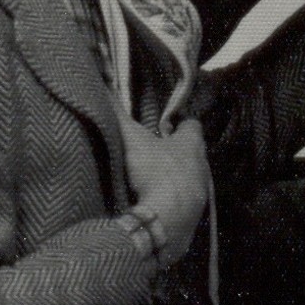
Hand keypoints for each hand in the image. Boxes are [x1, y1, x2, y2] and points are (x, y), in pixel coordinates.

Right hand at [116, 104, 208, 263]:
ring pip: (188, 181)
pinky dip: (169, 203)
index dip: (180, 122)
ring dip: (172, 180)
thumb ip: (116, 112)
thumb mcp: (132, 139)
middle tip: (153, 151)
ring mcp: (199, 195)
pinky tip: (152, 204)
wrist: (165, 222)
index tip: (166, 124)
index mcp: (192, 144)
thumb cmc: (155, 173)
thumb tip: (102, 82)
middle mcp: (202, 168)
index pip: (192, 125)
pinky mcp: (191, 219)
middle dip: (175, 153)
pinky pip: (180, 206)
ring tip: (150, 180)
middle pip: (191, 155)